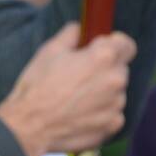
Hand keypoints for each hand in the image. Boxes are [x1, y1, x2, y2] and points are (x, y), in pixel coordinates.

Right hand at [0, 23, 135, 155]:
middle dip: (104, 70)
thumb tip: (79, 28)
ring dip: (102, 92)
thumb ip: (70, 35)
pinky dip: (101, 112)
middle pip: (119, 69)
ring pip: (116, 92)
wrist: (28, 127)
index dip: (114, 44)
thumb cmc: (37, 87)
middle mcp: (115, 80)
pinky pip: (113, 113)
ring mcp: (116, 105)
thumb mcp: (48, 51)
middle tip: (78, 77)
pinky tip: (79, 113)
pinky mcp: (112, 125)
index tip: (102, 49)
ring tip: (74, 98)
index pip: (127, 45)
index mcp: (103, 57)